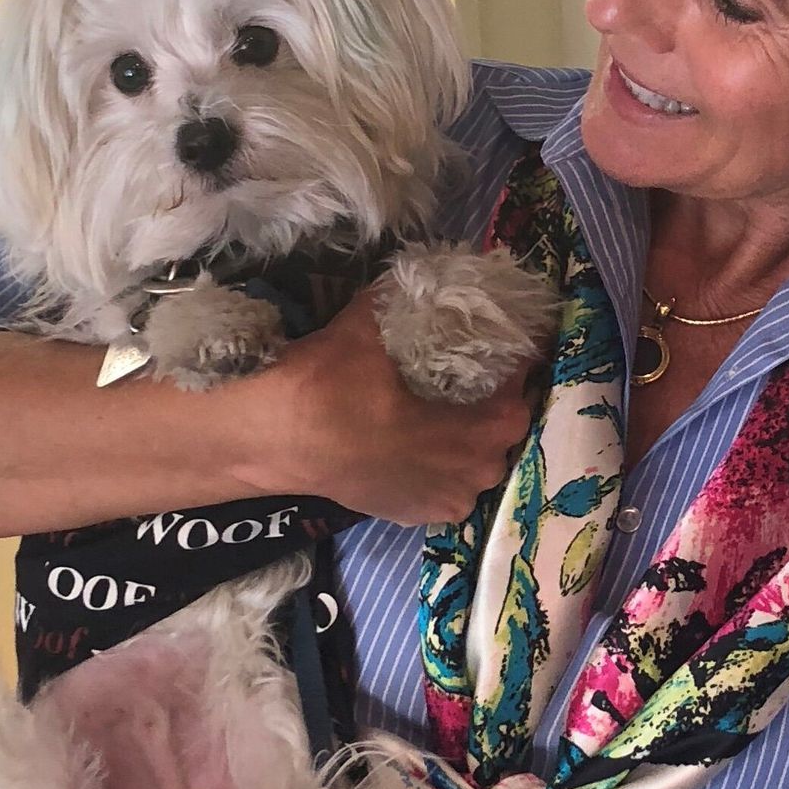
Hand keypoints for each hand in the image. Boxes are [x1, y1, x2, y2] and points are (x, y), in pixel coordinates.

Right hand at [236, 287, 538, 526]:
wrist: (271, 440)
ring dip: (475, 440)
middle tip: (483, 375)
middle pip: (504, 438)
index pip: (518, 402)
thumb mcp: (368, 329)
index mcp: (470, 434)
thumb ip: (402, 299)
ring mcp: (438, 503)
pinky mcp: (410, 516)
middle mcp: (465, 477)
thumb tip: (424, 273)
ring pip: (478, 469)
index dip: (516, 374)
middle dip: (499, 407)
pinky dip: (447, 468)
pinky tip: (429, 444)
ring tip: (458, 409)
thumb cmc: (326, 387)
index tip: (507, 348)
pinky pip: (449, 491)